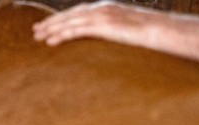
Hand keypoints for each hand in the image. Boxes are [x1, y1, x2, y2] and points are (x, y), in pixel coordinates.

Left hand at [32, 1, 157, 46]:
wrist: (163, 31)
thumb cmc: (149, 34)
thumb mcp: (126, 31)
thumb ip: (112, 32)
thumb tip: (105, 42)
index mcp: (106, 7)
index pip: (78, 12)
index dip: (62, 18)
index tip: (48, 25)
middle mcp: (101, 8)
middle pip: (70, 15)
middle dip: (51, 22)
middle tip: (35, 30)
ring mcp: (102, 15)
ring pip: (70, 22)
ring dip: (52, 29)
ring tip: (37, 36)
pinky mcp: (103, 26)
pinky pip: (77, 31)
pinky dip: (62, 35)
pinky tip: (50, 42)